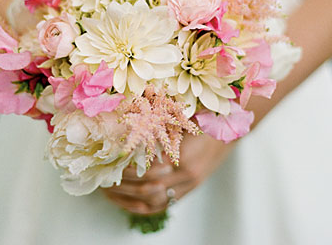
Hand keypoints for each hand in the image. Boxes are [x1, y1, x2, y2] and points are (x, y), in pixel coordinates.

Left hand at [102, 133, 234, 214]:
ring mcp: (189, 185)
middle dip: (124, 185)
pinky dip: (143, 207)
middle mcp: (186, 174)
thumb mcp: (180, 123)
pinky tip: (128, 204)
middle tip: (105, 179)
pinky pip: (164, 206)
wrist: (226, 134)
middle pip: (149, 187)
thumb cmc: (203, 124)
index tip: (111, 164)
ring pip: (155, 201)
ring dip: (129, 199)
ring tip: (110, 193)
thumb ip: (158, 132)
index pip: (149, 168)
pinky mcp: (189, 191)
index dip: (128, 168)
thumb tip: (128, 136)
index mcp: (184, 155)